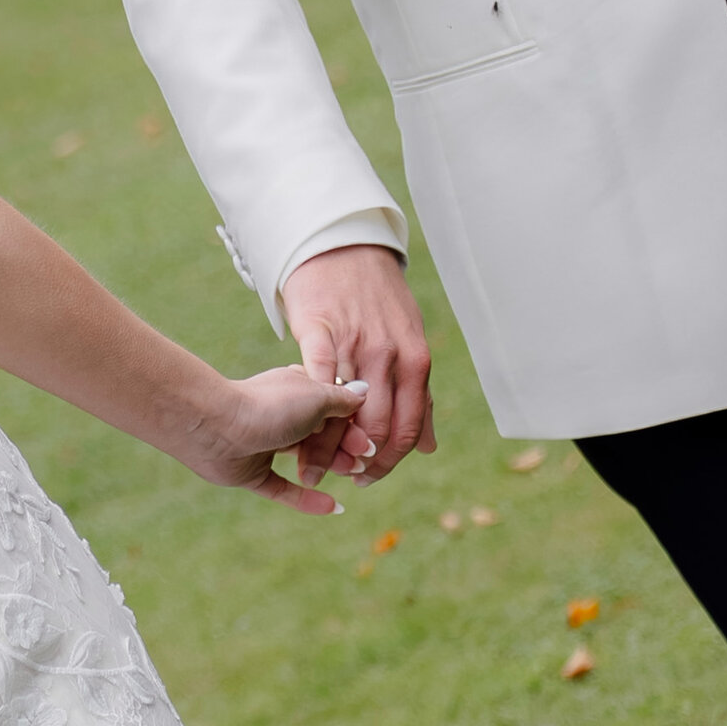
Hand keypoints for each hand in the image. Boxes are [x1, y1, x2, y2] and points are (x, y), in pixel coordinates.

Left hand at [186, 364, 370, 514]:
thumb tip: (362, 391)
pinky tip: (333, 507)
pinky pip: (281, 489)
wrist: (216, 426)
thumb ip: (341, 400)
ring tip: (350, 475)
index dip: (352, 425)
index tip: (369, 441)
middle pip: (320, 435)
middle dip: (344, 447)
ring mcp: (264, 444)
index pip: (333, 408)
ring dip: (328, 466)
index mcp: (295, 389)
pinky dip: (306, 500)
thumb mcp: (317, 396)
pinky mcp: (250, 471)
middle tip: (360, 461)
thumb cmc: (270, 405)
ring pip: (304, 459)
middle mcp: (280, 414)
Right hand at [282, 243, 433, 482]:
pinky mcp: (320, 328)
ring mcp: (356, 341)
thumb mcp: (411, 343)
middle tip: (341, 477)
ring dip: (328, 448)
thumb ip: (420, 396)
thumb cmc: (379, 301)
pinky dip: (308, 411)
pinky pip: (316, 378)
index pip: (408, 427)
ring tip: (314, 469)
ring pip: (344, 411)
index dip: (389, 461)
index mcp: (417, 361)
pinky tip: (298, 432)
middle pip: (377, 427)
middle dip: (360, 462)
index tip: (369, 477)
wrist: (344, 248)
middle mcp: (391, 354)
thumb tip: (428, 447)